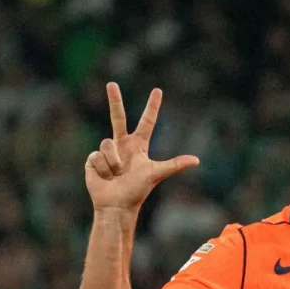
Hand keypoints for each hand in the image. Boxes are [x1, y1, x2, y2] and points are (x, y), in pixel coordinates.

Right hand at [84, 83, 199, 211]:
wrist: (116, 204)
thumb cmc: (137, 191)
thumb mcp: (156, 174)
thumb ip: (175, 165)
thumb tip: (196, 160)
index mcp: (138, 145)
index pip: (147, 121)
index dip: (152, 106)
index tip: (157, 90)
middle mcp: (122, 144)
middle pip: (118, 117)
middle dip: (114, 100)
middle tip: (112, 83)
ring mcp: (106, 151)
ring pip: (107, 144)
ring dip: (113, 162)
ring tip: (116, 174)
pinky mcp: (93, 158)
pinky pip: (97, 155)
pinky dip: (102, 168)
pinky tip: (105, 176)